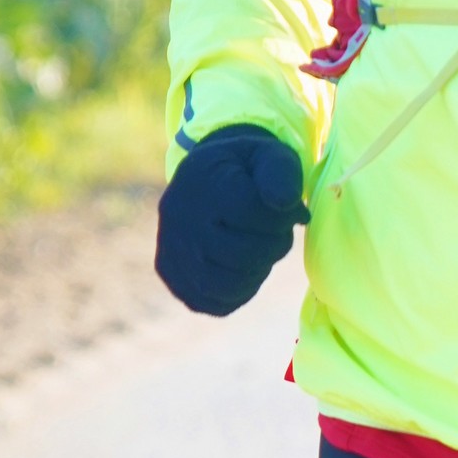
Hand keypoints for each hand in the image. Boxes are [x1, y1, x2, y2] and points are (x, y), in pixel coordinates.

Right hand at [155, 125, 305, 313]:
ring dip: (258, 271)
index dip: (284, 217)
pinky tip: (244, 266)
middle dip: (275, 246)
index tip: (289, 209)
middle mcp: (178, 214)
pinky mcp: (169, 272)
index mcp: (203, 180)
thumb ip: (281, 173)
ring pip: (227, 285)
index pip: (253, 214)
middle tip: (278, 233)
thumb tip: (285, 203)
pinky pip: (212, 302)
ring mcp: (169, 246)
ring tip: (262, 250)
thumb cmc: (247, 168)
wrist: (207, 177)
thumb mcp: (270, 155)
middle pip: (243, 254)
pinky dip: (239, 291)